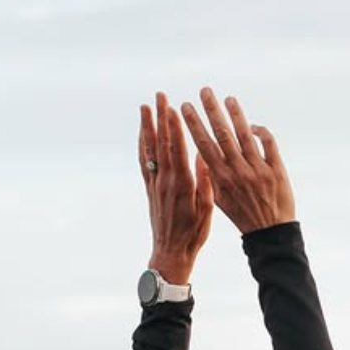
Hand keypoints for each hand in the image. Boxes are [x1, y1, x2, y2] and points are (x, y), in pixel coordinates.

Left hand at [140, 91, 213, 284]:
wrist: (171, 253)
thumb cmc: (193, 234)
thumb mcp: (206, 209)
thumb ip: (204, 182)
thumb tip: (203, 157)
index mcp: (181, 185)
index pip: (176, 149)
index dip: (174, 127)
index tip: (174, 107)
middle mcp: (165, 181)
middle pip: (161, 143)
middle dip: (160, 118)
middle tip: (159, 96)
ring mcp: (155, 185)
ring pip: (149, 150)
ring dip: (147, 127)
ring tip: (146, 106)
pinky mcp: (150, 190)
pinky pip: (144, 163)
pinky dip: (143, 145)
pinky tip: (143, 134)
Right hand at [181, 89, 294, 234]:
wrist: (270, 234)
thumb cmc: (243, 217)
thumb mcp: (221, 201)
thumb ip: (211, 177)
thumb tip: (200, 155)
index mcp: (222, 179)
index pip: (204, 145)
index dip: (193, 124)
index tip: (184, 107)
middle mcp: (238, 172)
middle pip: (222, 133)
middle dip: (211, 110)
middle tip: (204, 90)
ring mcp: (258, 169)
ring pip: (245, 134)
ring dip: (235, 113)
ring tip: (227, 98)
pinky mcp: (276, 169)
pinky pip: (268, 142)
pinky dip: (260, 130)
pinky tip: (252, 125)